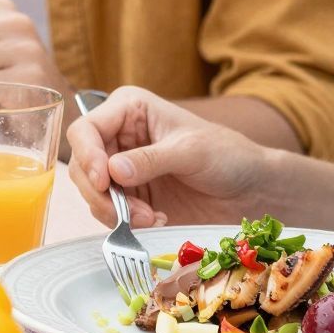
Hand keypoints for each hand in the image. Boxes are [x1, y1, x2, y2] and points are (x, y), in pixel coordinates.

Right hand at [66, 87, 269, 229]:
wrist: (251, 191)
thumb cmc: (228, 155)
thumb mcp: (191, 151)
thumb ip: (151, 159)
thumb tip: (112, 172)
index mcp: (129, 111)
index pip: (85, 130)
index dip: (86, 155)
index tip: (103, 181)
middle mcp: (117, 137)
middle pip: (82, 165)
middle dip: (100, 193)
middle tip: (127, 213)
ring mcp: (120, 169)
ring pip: (90, 192)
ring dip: (113, 211)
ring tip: (149, 218)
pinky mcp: (128, 197)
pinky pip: (107, 211)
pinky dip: (123, 221)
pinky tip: (154, 221)